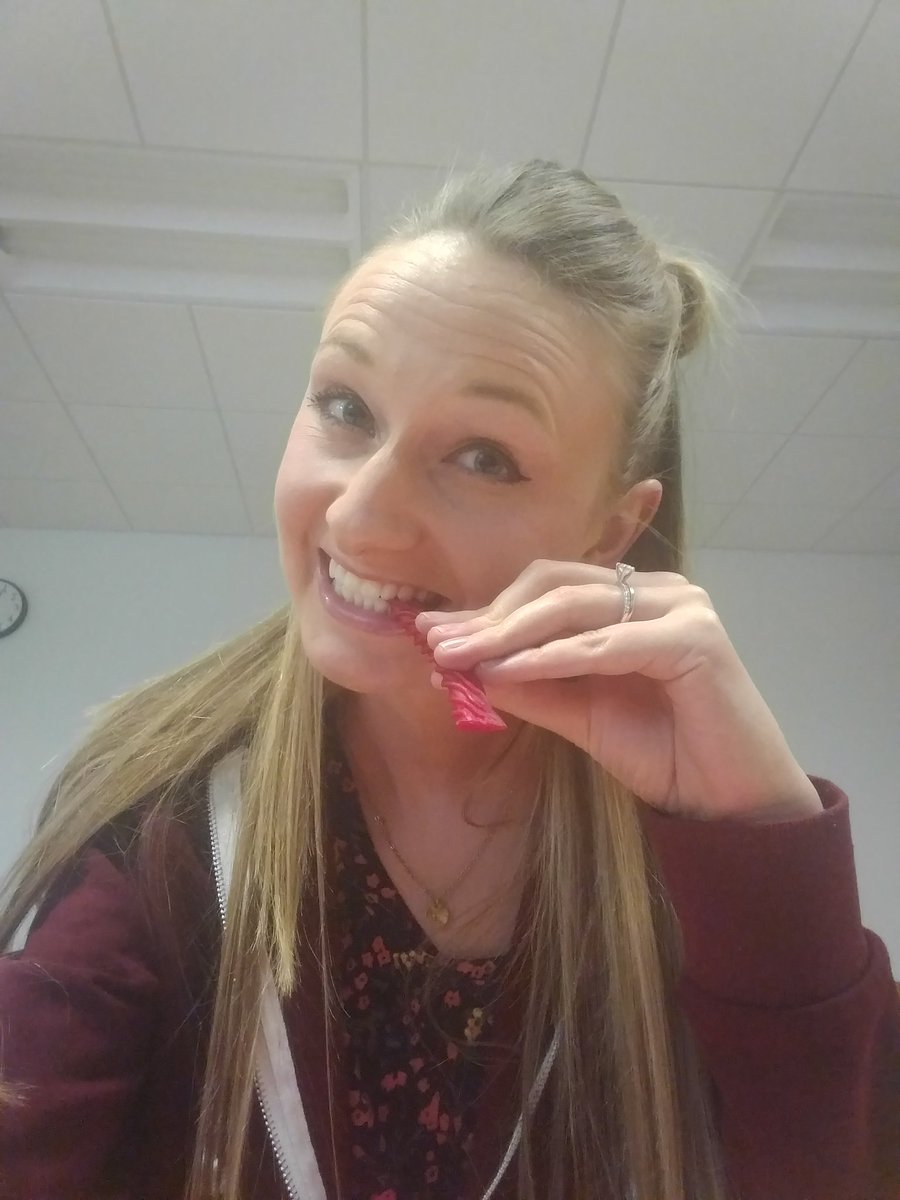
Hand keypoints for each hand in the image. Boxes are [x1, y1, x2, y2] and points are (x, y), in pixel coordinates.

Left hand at [417, 560, 822, 822]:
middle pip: (555, 586)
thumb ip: (529, 687)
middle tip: (435, 644)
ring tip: (457, 658)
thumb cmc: (665, 756)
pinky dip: (551, 657)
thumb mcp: (580, 715)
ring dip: (508, 633)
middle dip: (489, 616)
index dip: (488, 610)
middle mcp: (660, 591)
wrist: (733, 805)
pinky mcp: (696, 639)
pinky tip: (505, 672)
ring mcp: (683, 607)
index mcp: (634, 599)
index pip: (548, 590)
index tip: (431, 632)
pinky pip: (605, 644)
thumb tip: (459, 668)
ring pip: (575, 607)